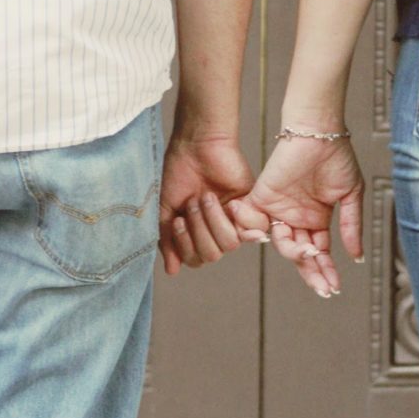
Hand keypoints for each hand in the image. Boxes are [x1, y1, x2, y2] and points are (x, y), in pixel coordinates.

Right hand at [158, 133, 265, 274]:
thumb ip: (168, 240)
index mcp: (196, 233)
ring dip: (214, 222)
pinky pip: (252, 230)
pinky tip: (230, 204)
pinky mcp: (251, 207)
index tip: (178, 219)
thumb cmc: (178, 173)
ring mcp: (233, 220)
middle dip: (198, 230)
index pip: (195, 259)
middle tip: (193, 202)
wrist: (196, 146)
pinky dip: (239, 220)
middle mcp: (215, 229)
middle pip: (212, 255)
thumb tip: (171, 271)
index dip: (185, 246)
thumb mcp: (165, 210)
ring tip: (207, 197)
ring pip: (229, 245)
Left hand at [230, 136, 364, 295]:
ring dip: (296, 253)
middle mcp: (297, 218)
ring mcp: (279, 210)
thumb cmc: (336, 157)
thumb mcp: (350, 195)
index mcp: (317, 219)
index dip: (325, 270)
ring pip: (283, 244)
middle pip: (301, 255)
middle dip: (312, 272)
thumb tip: (355, 256)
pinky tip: (271, 240)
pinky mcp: (261, 198)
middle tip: (323, 288)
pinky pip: (253, 223)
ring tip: (310, 250)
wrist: (318, 133)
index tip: (333, 287)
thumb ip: (350, 226)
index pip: (319, 253)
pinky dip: (256, 233)